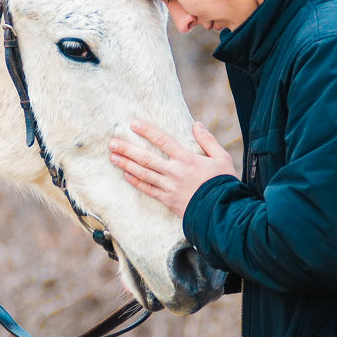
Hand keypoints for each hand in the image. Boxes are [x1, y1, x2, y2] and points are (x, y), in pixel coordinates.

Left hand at [109, 119, 236, 217]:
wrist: (222, 212)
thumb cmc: (223, 183)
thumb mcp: (222, 158)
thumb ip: (208, 141)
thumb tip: (196, 124)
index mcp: (187, 159)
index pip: (163, 141)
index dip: (147, 131)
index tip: (134, 124)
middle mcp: (175, 172)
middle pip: (146, 158)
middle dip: (128, 149)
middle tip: (113, 142)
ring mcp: (169, 187)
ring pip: (143, 173)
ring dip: (127, 164)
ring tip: (113, 157)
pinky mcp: (168, 200)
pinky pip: (148, 189)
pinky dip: (136, 182)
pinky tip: (126, 175)